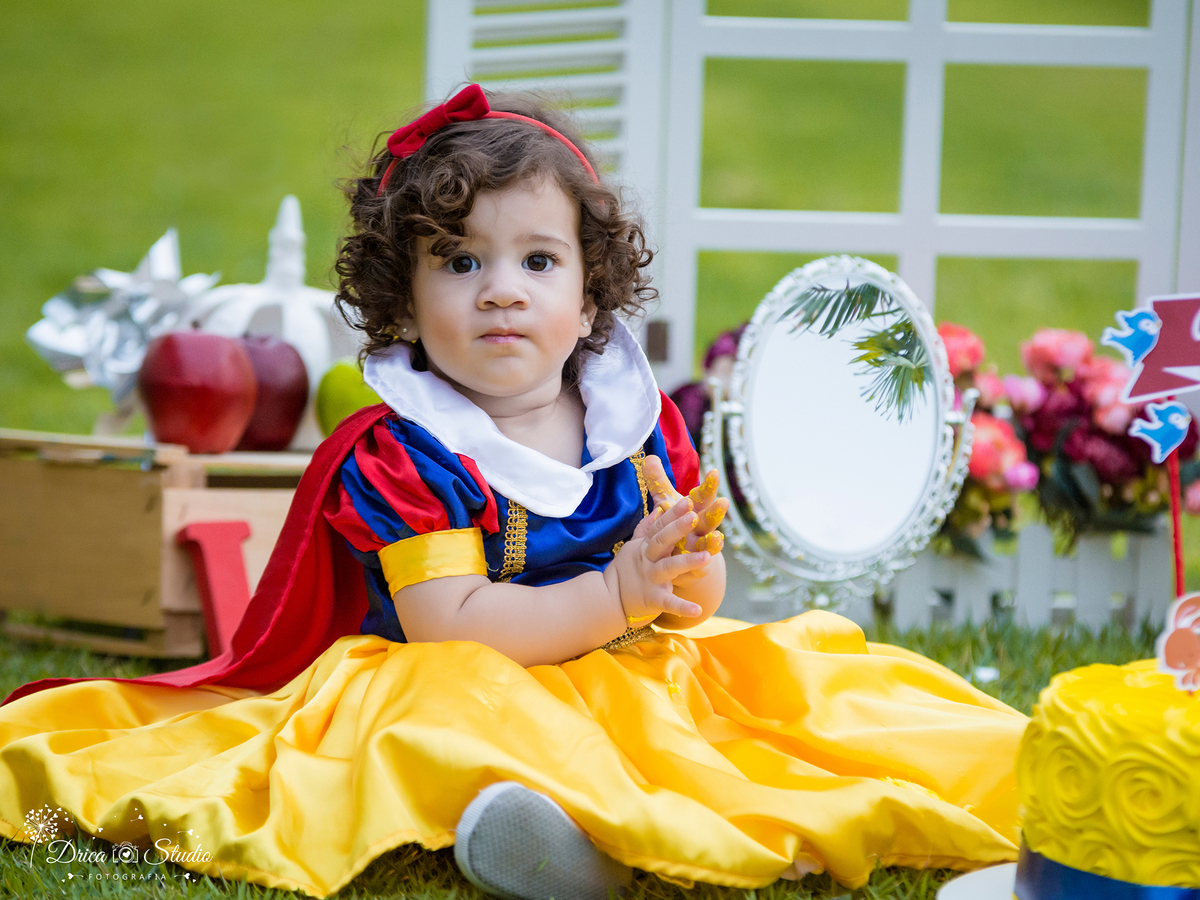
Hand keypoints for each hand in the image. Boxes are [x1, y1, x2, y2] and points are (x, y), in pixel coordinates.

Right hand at [604, 498, 709, 623]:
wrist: (610, 600)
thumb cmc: (626, 571)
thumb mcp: (633, 547)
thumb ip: (645, 529)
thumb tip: (657, 509)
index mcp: (646, 547)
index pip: (659, 527)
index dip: (673, 513)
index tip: (688, 501)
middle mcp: (648, 560)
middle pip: (662, 541)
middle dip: (678, 528)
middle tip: (694, 516)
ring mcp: (651, 579)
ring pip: (669, 568)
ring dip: (688, 562)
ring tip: (708, 557)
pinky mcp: (653, 599)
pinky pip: (668, 603)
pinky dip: (682, 607)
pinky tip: (698, 610)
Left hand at [642, 455, 727, 559]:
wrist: (681, 559)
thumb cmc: (677, 525)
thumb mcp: (667, 504)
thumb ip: (659, 483)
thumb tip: (649, 458)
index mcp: (695, 510)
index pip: (703, 496)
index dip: (708, 485)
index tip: (713, 472)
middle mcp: (701, 529)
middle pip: (710, 519)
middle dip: (716, 511)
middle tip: (723, 502)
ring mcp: (700, 548)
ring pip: (709, 545)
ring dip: (714, 542)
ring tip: (717, 539)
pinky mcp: (696, 568)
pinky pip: (700, 568)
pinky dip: (702, 568)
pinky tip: (705, 566)